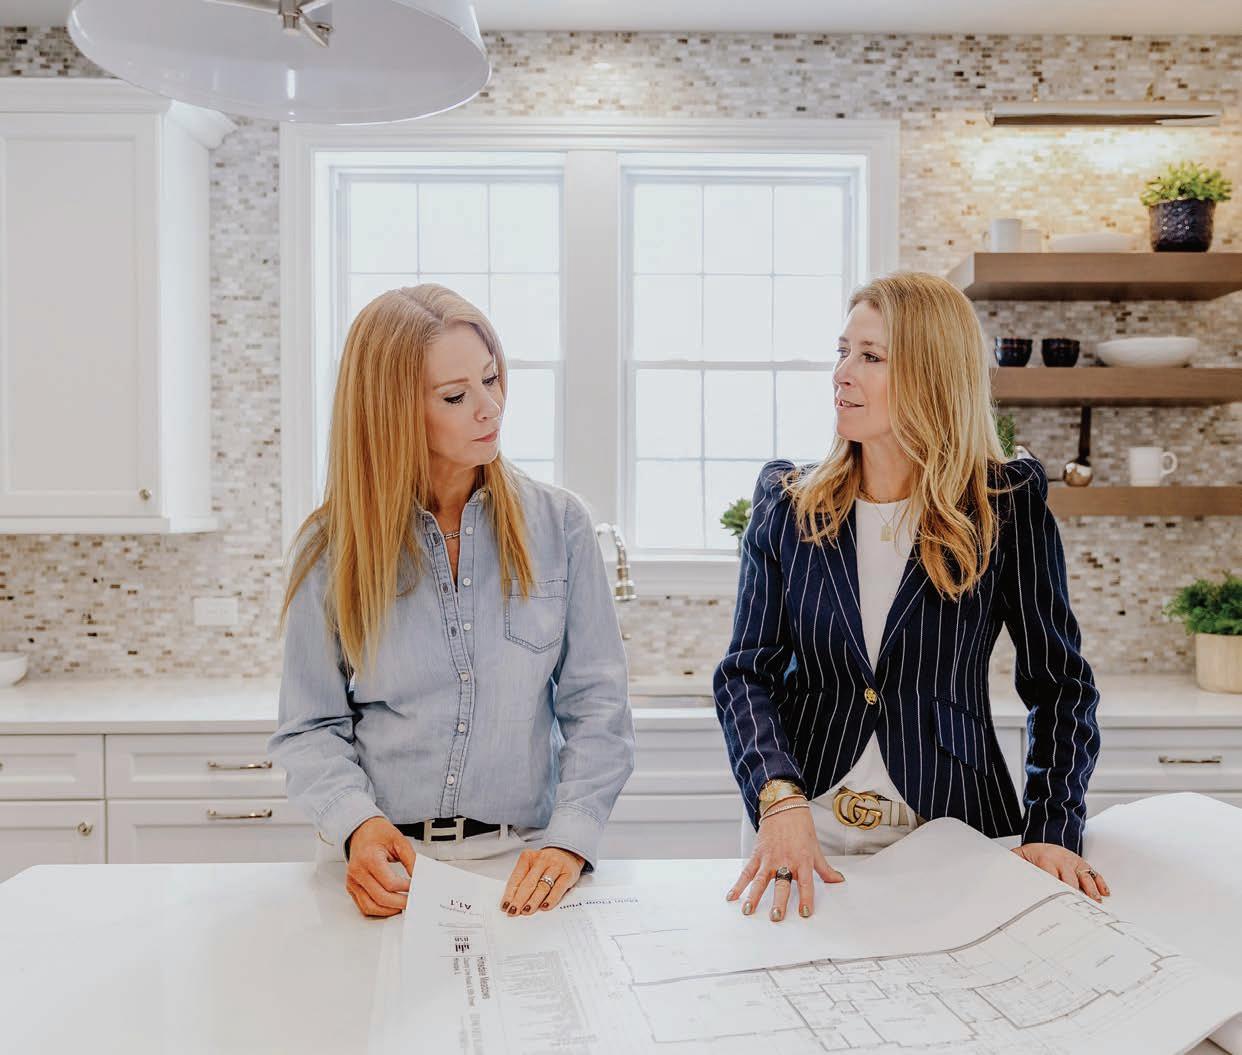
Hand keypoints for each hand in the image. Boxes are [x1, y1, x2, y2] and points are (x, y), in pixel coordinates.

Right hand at [344, 816, 415, 917]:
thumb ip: (411, 859)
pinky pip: (363, 906)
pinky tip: (389, 907)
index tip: (415, 887)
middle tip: (412, 901)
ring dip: (388, 911)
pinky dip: (377, 910)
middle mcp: (358, 871)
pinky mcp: (352, 887)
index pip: (389, 882)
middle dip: (399, 902)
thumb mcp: (399, 840)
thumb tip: (420, 876)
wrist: (362, 830)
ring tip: (401, 906)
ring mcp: (353, 881)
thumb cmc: (378, 833)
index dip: (405, 888)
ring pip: (370, 906)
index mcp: (369, 858)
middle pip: (380, 897)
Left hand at [500, 847, 584, 915]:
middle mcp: (542, 860)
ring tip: (526, 911)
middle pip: (528, 883)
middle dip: (519, 899)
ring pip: (543, 886)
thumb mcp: (532, 867)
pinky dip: (551, 899)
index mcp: (528, 857)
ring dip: (533, 901)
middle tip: (514, 911)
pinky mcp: (568, 874)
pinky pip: (558, 888)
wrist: (568, 853)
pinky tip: (545, 906)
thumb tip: (513, 901)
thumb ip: (523, 881)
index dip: (510, 893)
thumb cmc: (546, 863)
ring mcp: (556, 866)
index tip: (505, 906)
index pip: (516, 878)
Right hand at [727, 801, 843, 920]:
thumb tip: (838, 880)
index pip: (806, 883)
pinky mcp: (757, 854)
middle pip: (781, 884)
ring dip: (753, 896)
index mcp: (802, 860)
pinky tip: (732, 896)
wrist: (784, 806)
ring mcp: (769, 858)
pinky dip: (739, 884)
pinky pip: (747, 871)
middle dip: (778, 901)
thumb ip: (825, 868)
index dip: (806, 898)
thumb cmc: (800, 827)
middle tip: (776, 916)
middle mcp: (785, 860)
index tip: (805, 913)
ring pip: (760, 880)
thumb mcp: (815, 848)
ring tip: (748, 910)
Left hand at [1012, 842, 1109, 901]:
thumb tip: (1004, 872)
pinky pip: (1094, 873)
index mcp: (1046, 859)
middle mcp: (1062, 860)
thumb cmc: (1034, 852)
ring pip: (1084, 876)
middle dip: (1074, 892)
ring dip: (1090, 890)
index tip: (1056, 902)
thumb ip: (1013, 864)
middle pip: (1070, 879)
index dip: (1055, 889)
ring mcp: (1074, 862)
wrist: (1046, 835)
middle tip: (1078, 906)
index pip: (1051, 876)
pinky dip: (1100, 883)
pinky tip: (1104, 892)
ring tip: (1095, 902)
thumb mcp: (1020, 855)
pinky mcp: (1082, 864)